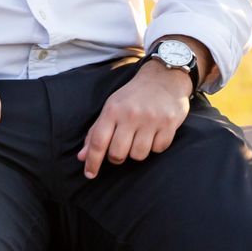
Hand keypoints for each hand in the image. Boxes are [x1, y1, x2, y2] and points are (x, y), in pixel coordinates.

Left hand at [77, 59, 191, 178]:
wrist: (164, 77)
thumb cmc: (133, 96)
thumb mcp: (112, 107)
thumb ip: (96, 131)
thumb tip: (82, 156)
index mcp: (113, 109)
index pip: (98, 141)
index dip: (92, 161)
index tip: (89, 175)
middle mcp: (131, 114)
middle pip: (118, 154)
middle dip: (117, 157)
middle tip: (121, 149)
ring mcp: (151, 119)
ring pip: (138, 155)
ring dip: (137, 152)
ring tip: (139, 137)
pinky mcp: (169, 124)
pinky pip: (158, 150)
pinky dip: (155, 146)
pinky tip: (154, 134)